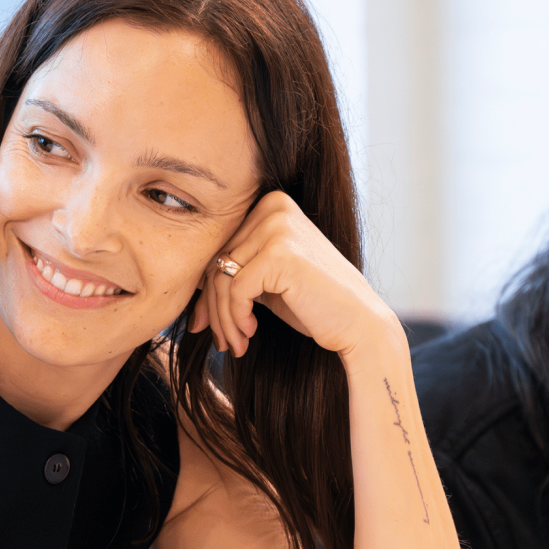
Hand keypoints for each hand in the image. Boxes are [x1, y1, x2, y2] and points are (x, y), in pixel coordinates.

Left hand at [189, 191, 397, 358]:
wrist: (358, 324)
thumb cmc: (312, 303)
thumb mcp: (265, 279)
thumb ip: (232, 271)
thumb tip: (190, 286)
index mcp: (270, 205)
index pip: (219, 247)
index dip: (207, 290)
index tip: (205, 324)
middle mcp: (273, 207)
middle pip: (216, 261)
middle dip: (213, 308)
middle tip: (220, 340)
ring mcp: (277, 226)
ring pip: (220, 277)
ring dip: (223, 319)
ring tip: (233, 344)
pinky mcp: (279, 253)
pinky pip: (235, 289)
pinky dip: (235, 318)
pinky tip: (250, 334)